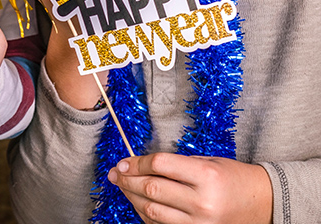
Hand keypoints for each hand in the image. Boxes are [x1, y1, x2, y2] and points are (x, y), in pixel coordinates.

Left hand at [108, 153, 272, 223]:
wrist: (263, 203)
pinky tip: (140, 203)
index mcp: (205, 175)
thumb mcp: (207, 162)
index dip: (136, 163)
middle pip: (152, 189)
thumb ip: (174, 164)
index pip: (160, 165)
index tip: (124, 162)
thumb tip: (136, 165)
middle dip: (128, 180)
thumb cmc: (232, 178)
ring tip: (124, 187)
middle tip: (115, 174)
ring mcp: (200, 223)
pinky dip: (146, 214)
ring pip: (152, 211)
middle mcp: (202, 201)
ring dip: (132, 198)